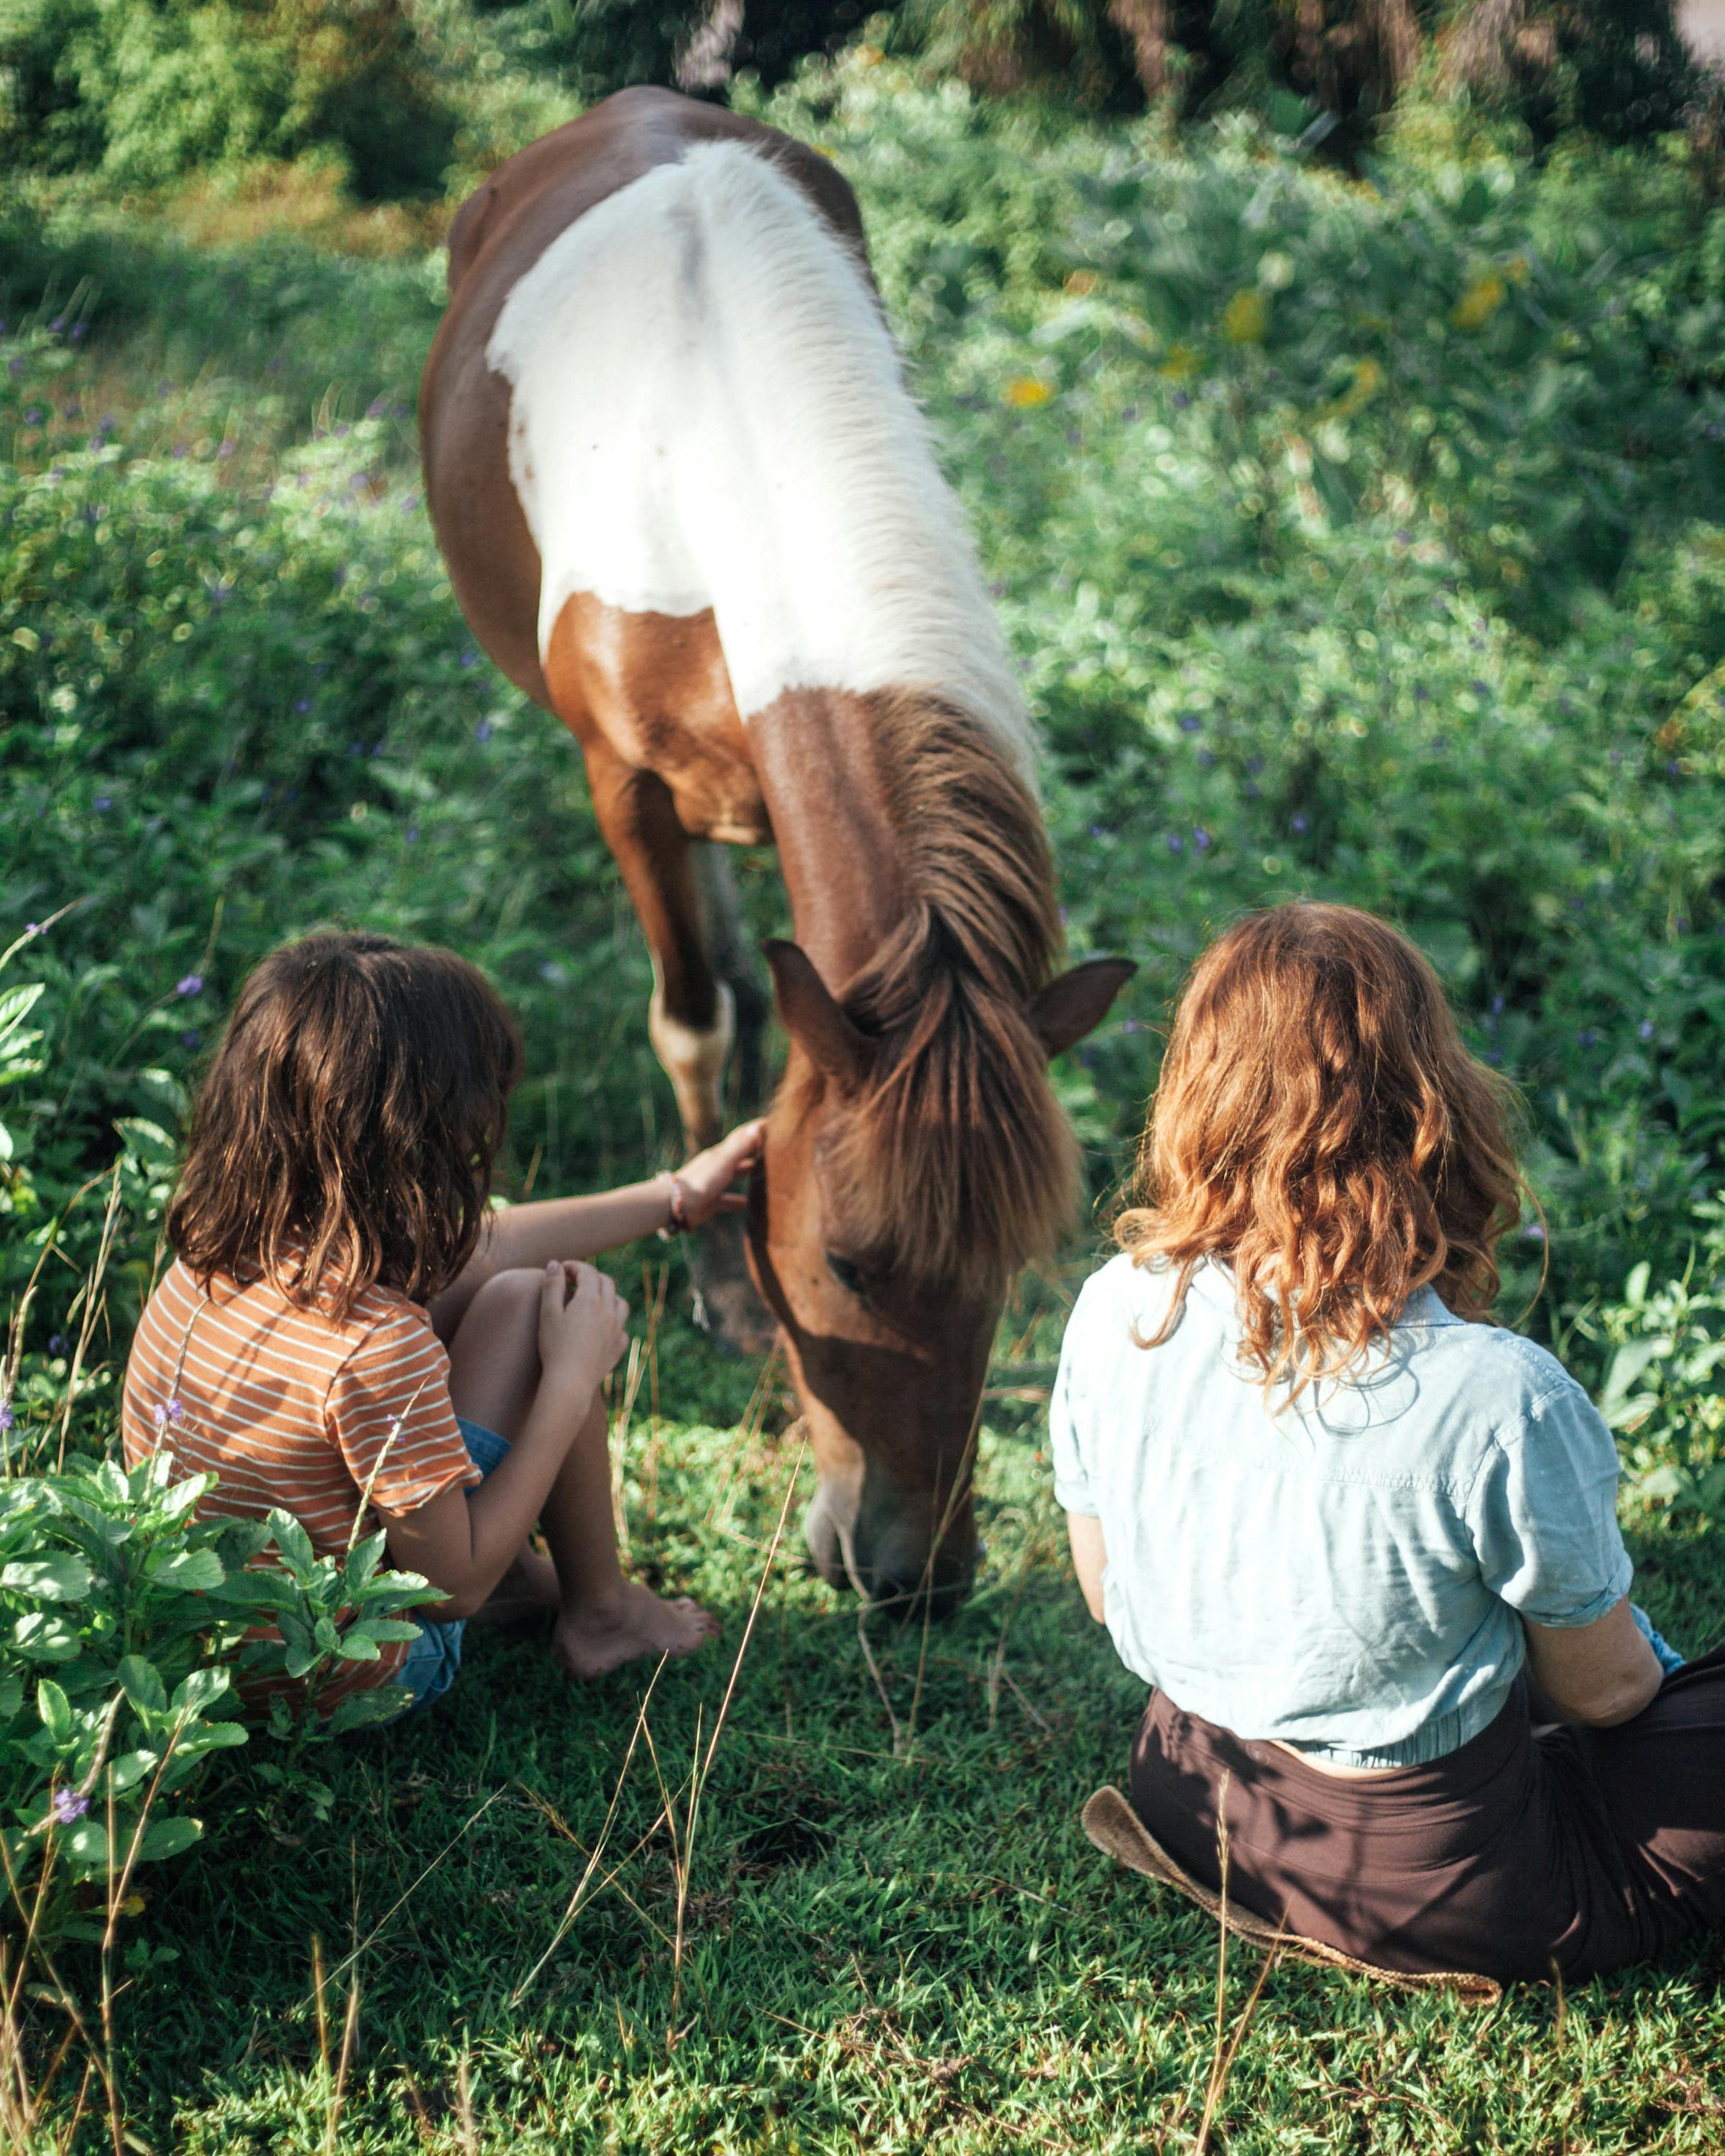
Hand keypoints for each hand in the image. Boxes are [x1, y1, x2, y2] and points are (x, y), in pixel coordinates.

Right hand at [537, 1260, 627, 1397]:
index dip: (574, 1266)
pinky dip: (614, 1323)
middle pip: (606, 1283)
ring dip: (608, 1296)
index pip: (587, 1272)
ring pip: (620, 1303)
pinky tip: (603, 1328)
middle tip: (574, 1281)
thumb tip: (555, 1264)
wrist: (570, 1382)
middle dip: (591, 1277)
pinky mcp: (618, 1348)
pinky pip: (622, 1329)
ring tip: (593, 1301)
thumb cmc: (555, 1347)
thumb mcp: (548, 1313)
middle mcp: (609, 1311)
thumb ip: (552, 1285)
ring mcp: (617, 1330)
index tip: (561, 1270)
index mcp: (590, 1300)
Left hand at [668, 1119, 765, 1230]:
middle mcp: (718, 1166)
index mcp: (720, 1154)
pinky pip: (727, 1200)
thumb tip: (758, 1127)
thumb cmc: (701, 1180)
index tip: (771, 1123)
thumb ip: (741, 1146)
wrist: (675, 1204)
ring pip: (734, 1176)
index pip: (741, 1137)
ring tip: (763, 1173)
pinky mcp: (711, 1202)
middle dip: (754, 1150)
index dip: (756, 1130)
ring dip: (747, 1173)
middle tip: (771, 1147)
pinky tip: (746, 1203)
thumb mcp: (724, 1161)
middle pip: (739, 1155)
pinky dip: (737, 1201)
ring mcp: (713, 1184)